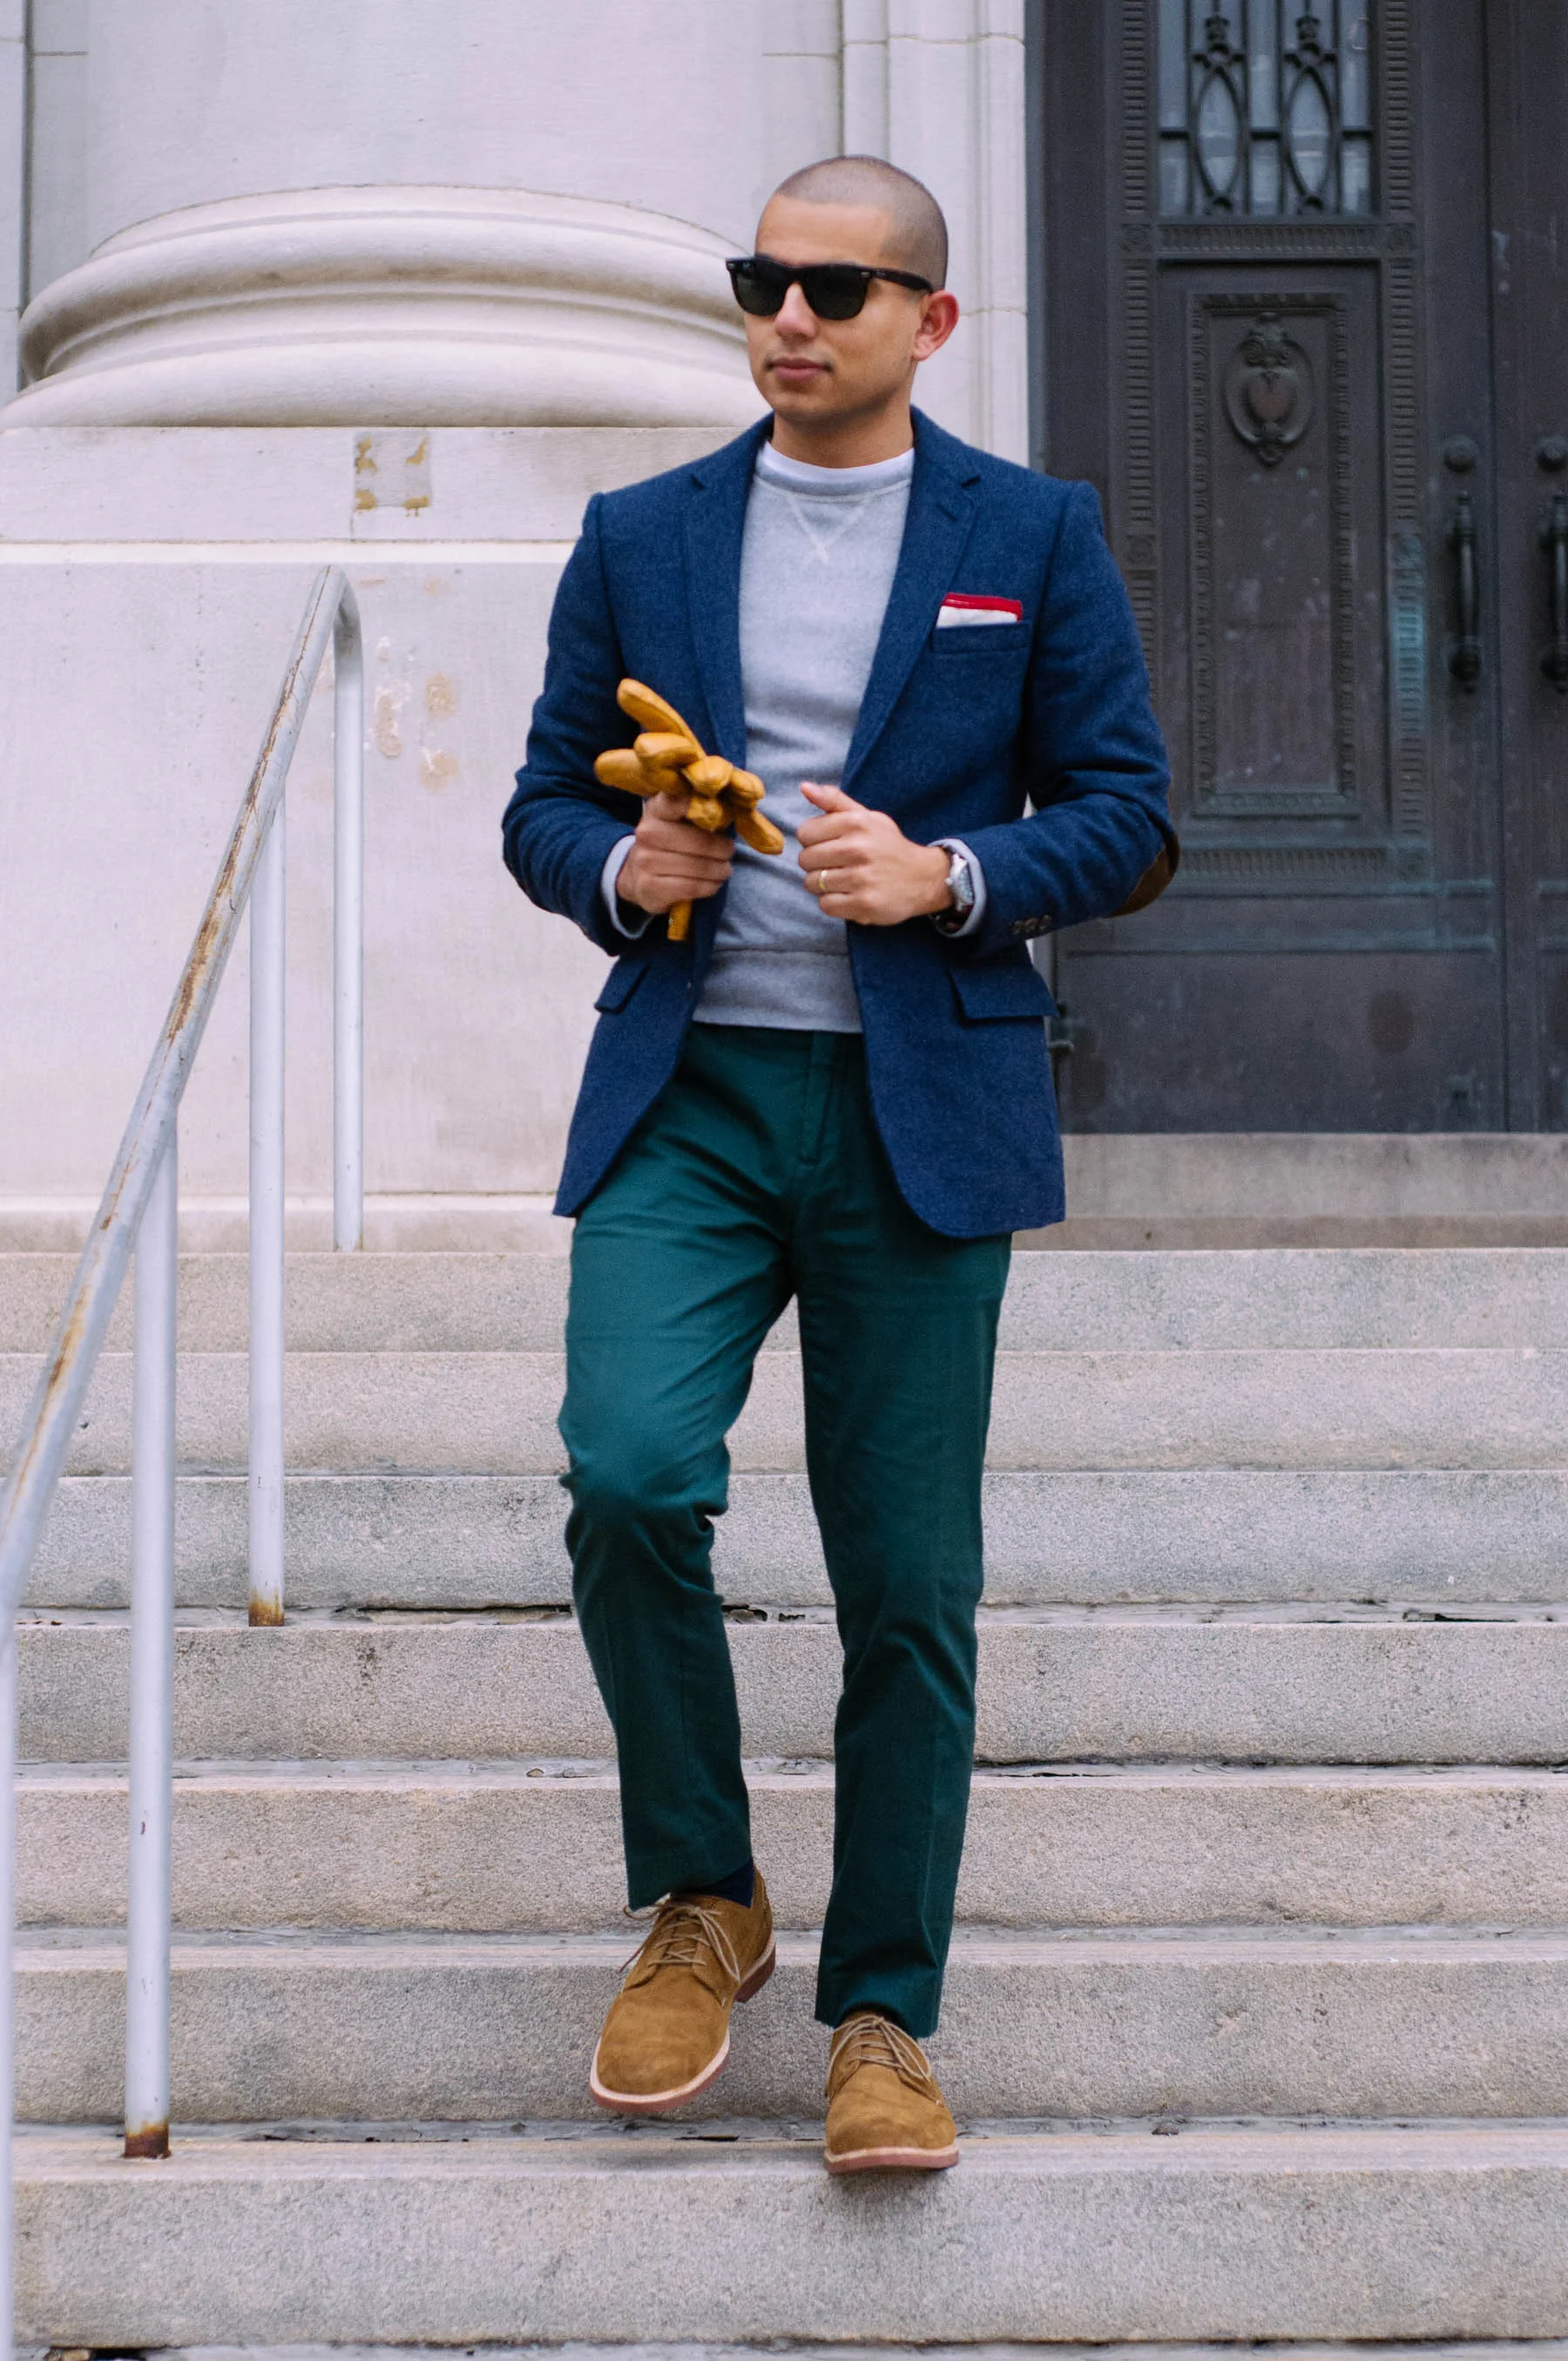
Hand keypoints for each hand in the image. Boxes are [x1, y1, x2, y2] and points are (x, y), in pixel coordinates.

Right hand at [617, 791, 734, 914]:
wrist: (637, 876)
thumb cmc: (670, 844)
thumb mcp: (678, 822)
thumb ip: (699, 814)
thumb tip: (728, 814)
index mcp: (656, 810)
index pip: (676, 802)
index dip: (699, 807)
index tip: (717, 814)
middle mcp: (647, 833)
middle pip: (698, 841)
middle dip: (722, 849)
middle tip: (729, 852)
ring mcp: (645, 861)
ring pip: (697, 867)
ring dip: (719, 871)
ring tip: (725, 870)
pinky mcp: (649, 886)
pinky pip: (691, 887)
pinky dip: (709, 886)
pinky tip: (714, 884)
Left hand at [797, 783, 952, 925]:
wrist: (924, 878)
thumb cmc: (888, 846)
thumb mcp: (867, 817)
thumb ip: (834, 801)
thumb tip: (804, 787)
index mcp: (857, 823)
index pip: (805, 833)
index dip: (812, 841)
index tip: (828, 845)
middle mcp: (859, 848)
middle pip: (805, 859)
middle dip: (815, 864)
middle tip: (836, 865)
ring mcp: (861, 878)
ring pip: (812, 883)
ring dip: (822, 885)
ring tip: (842, 881)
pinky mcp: (864, 903)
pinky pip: (826, 905)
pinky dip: (833, 903)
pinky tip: (848, 895)